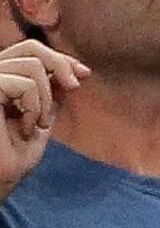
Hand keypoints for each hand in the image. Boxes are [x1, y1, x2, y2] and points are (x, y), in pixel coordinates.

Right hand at [0, 38, 86, 201]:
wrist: (1, 179)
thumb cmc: (14, 155)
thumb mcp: (41, 118)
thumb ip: (49, 93)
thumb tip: (68, 71)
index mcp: (1, 79)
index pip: (30, 50)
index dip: (60, 58)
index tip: (84, 73)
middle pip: (30, 48)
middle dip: (60, 64)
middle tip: (74, 87)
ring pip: (32, 66)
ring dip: (45, 98)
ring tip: (37, 122)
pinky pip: (23, 84)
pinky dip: (34, 106)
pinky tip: (25, 127)